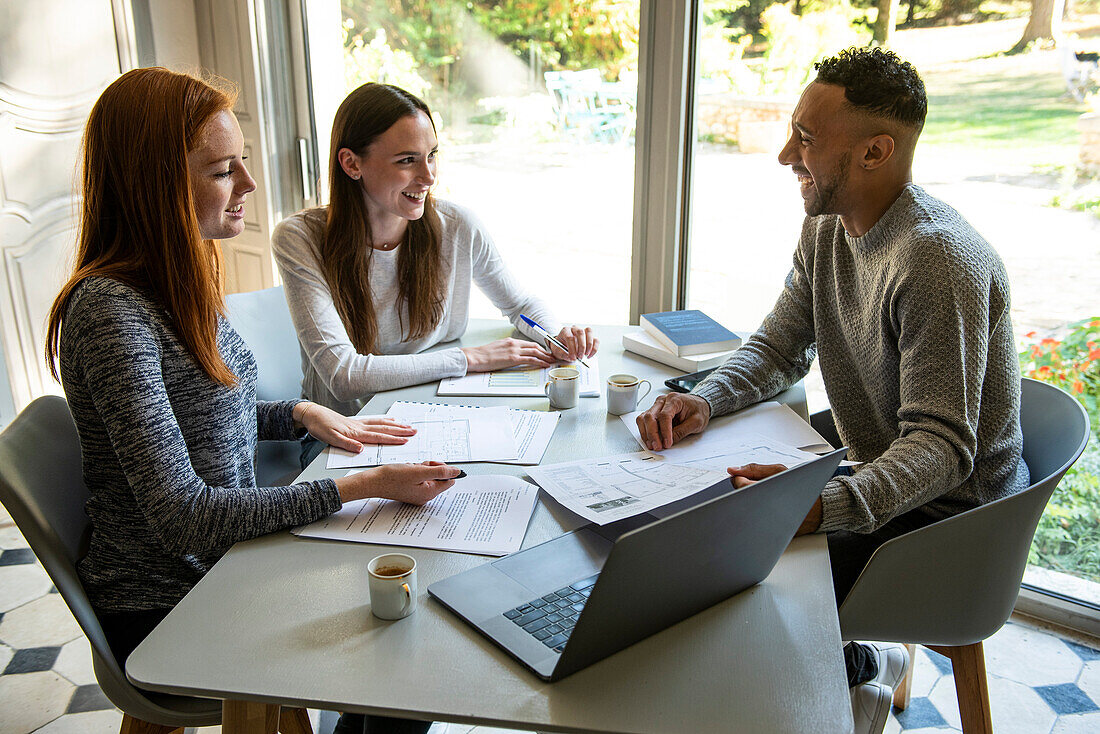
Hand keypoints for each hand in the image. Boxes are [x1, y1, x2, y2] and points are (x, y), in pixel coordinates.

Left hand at [294, 403, 415, 453]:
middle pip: (384, 428)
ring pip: (381, 423)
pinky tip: (390, 419)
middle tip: (414, 431)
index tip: (405, 440)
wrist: (311, 414)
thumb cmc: (319, 427)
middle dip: (400, 430)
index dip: (392, 439)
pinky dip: (384, 420)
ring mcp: (359, 423)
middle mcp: (360, 427)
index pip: (378, 437)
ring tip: (407, 426)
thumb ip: (346, 444)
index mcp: (355, 433)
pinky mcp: (355, 421)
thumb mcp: (329, 438)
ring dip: (396, 425)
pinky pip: (374, 420)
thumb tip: (360, 449)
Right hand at [335, 461, 461, 503]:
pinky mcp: (411, 488)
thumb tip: (456, 471)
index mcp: (430, 493)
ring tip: (409, 469)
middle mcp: (426, 495)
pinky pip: (419, 476)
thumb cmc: (393, 477)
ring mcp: (418, 492)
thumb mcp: (419, 471)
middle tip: (418, 466)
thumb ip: (440, 471)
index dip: (444, 469)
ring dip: (421, 467)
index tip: (433, 465)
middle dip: (430, 467)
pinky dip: (414, 470)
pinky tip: (406, 471)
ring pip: (428, 474)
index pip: (449, 480)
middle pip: (439, 476)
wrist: (374, 481)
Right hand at [462, 338, 554, 371]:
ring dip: (546, 356)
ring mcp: (514, 350)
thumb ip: (507, 349)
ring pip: (535, 352)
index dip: (539, 348)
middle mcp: (514, 343)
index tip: (545, 352)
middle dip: (545, 351)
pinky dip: (539, 361)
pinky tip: (544, 364)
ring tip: (552, 361)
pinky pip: (530, 359)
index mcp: (510, 341)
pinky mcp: (513, 358)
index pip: (529, 343)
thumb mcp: (497, 348)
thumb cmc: (483, 355)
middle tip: (553, 356)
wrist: (475, 357)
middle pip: (535, 346)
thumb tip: (513, 355)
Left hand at [548, 325, 598, 361]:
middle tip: (580, 356)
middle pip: (580, 333)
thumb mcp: (557, 351)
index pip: (570, 337)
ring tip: (586, 355)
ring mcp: (583, 331)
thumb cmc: (560, 347)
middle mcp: (574, 329)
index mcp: (565, 331)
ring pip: (589, 332)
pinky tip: (589, 355)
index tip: (572, 357)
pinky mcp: (590, 337)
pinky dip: (594, 348)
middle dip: (581, 346)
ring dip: (589, 345)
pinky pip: (596, 340)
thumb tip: (570, 358)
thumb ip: (562, 354)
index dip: (572, 348)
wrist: (562, 346)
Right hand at [636, 393, 711, 450]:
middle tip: (657, 446)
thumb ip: (683, 431)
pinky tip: (650, 440)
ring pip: (643, 419)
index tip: (667, 443)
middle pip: (650, 416)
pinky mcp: (653, 412)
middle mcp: (662, 401)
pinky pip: (643, 421)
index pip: (664, 416)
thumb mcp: (697, 422)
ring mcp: (656, 406)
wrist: (698, 404)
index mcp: (675, 400)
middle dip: (652, 434)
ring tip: (652, 445)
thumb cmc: (698, 410)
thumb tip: (669, 440)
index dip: (664, 431)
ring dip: (646, 434)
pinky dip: (645, 432)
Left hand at [726, 464, 821, 534]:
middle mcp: (763, 509)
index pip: (739, 485)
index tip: (744, 477)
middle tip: (754, 488)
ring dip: (748, 502)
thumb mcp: (778, 470)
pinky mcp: (767, 532)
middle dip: (742, 491)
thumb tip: (732, 470)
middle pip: (739, 499)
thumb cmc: (800, 485)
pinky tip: (766, 507)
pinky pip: (753, 521)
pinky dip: (754, 513)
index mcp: (765, 491)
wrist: (818, 507)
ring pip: (745, 511)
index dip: (739, 479)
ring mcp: (765, 522)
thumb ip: (754, 469)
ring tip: (763, 497)